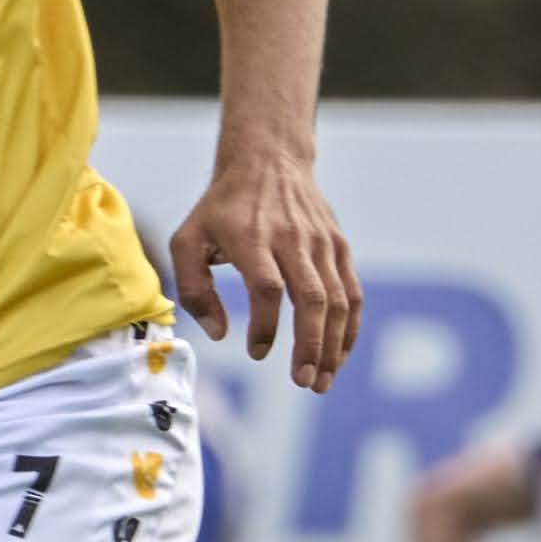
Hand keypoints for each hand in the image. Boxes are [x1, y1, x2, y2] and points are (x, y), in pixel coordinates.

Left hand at [167, 133, 355, 390]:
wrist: (267, 159)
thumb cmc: (221, 208)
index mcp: (252, 238)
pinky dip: (350, 328)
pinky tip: (338, 356)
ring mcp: (321, 243)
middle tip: (304, 382)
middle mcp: (292, 240)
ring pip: (338, 300)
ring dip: (333, 345)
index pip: (267, 288)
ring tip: (321, 381)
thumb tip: (219, 334)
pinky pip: (352, 292)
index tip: (257, 353)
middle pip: (312, 299)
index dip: (265, 326)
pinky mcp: (339, 247)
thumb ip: (193, 289)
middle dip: (310, 346)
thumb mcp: (188, 238)